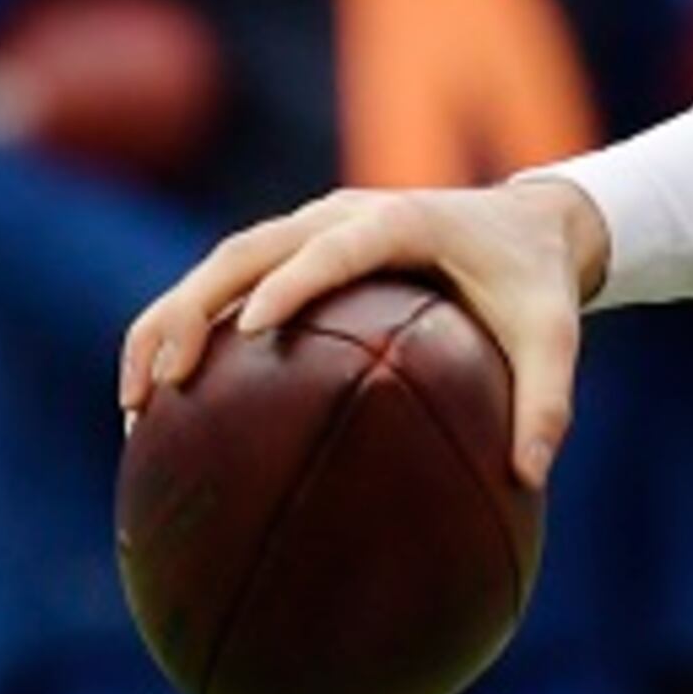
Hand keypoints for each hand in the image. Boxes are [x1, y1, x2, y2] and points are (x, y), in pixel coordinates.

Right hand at [117, 177, 611, 486]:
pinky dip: (188, 329)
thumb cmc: (536, 283)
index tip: (253, 330)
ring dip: (169, 321)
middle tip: (163, 385)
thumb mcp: (555, 336)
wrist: (529, 223)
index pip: (336, 246)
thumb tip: (531, 479)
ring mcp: (314, 228)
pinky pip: (230, 283)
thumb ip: (548, 400)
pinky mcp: (298, 249)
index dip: (292, 282)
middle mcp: (344, 214)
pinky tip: (162, 405)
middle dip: (194, 309)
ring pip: (221, 264)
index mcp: (402, 221)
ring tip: (137, 403)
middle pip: (248, 250)